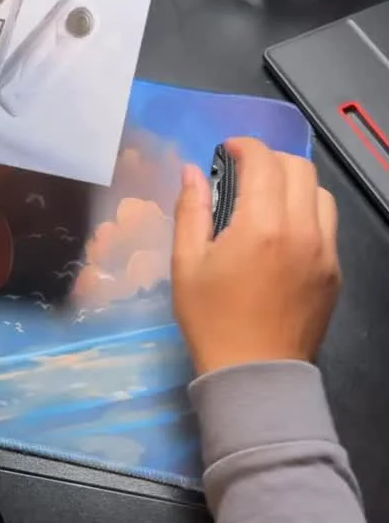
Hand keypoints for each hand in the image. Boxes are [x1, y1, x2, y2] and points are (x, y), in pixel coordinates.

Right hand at [172, 138, 340, 373]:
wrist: (256, 375)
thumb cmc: (212, 320)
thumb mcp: (187, 264)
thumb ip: (192, 210)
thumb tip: (192, 172)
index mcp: (263, 226)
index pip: (264, 161)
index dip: (244, 147)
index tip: (227, 152)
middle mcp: (303, 230)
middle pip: (299, 168)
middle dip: (270, 160)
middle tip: (244, 174)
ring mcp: (325, 251)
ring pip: (320, 193)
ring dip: (294, 184)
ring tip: (268, 200)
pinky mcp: (335, 271)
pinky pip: (328, 225)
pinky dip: (307, 213)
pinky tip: (283, 232)